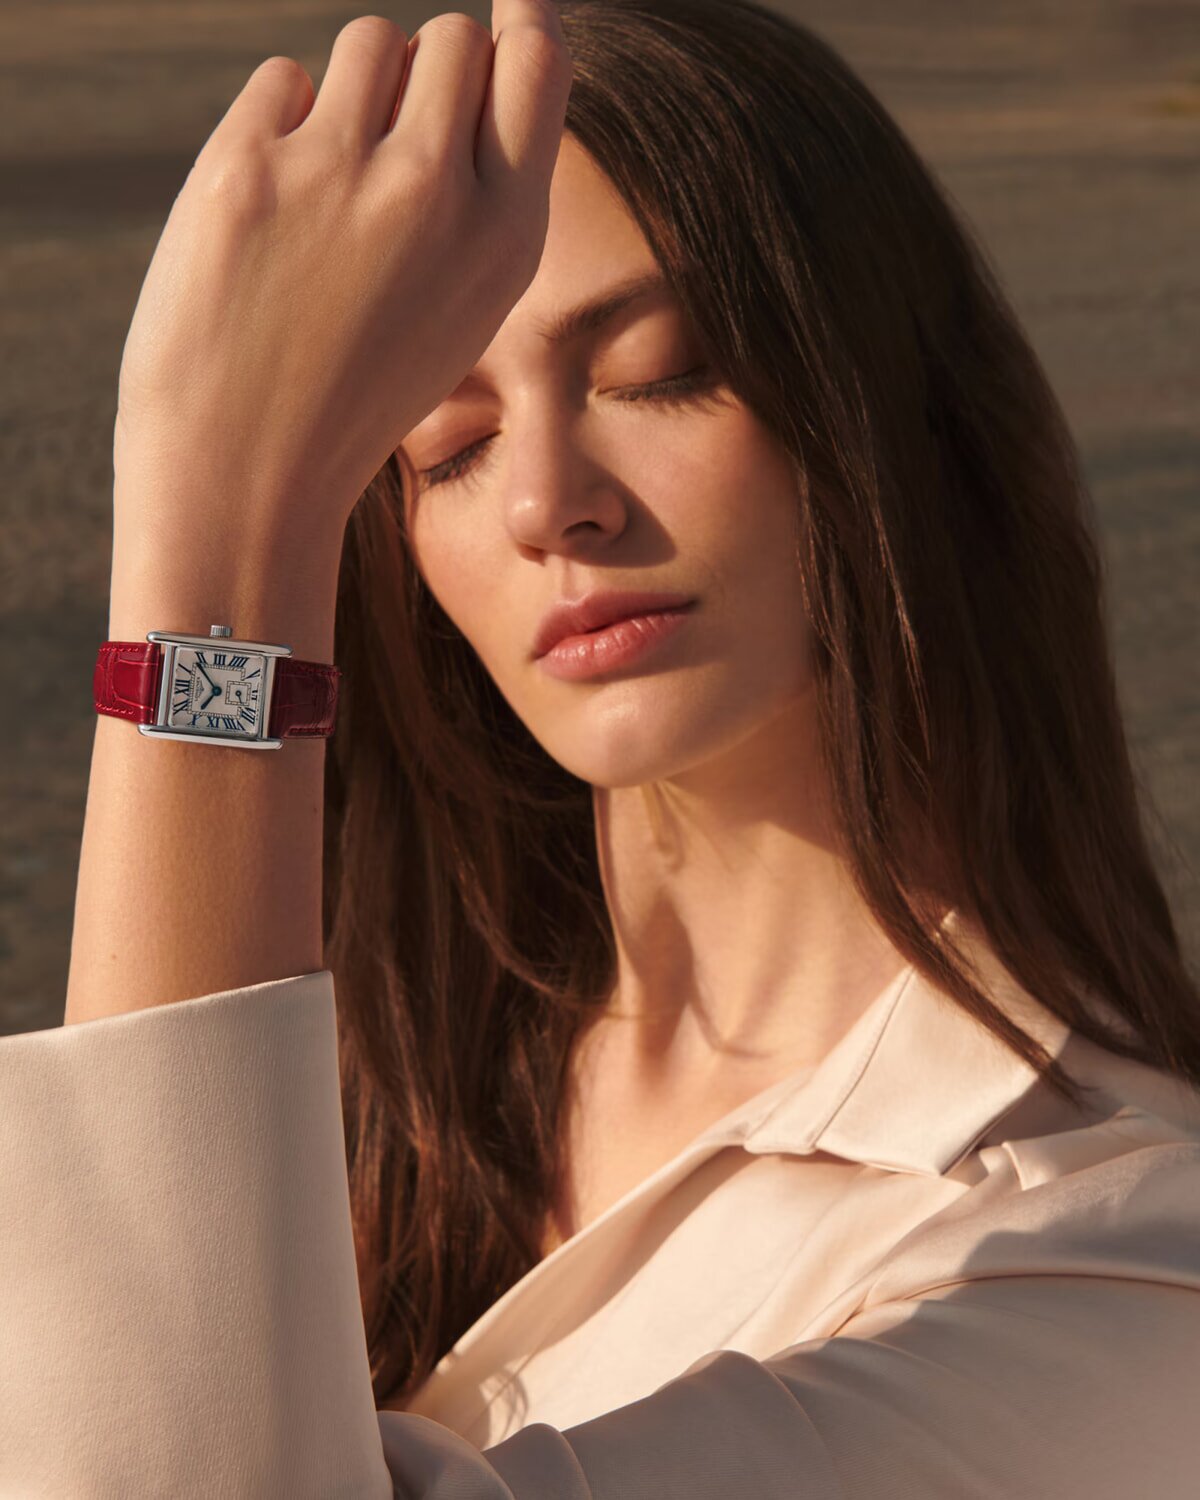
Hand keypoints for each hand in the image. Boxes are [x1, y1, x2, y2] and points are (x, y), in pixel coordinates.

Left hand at [111, 2, 571, 567]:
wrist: (248, 471)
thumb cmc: (358, 393)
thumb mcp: (461, 311)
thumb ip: (482, 198)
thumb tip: (473, 57)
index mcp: (505, 240)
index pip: (538, 63)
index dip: (520, 26)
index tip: (506, 13)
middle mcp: (434, 194)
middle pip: (453, 39)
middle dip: (429, 72)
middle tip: (395, 143)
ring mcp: (338, 174)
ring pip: (370, 44)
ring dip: (356, 90)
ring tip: (334, 181)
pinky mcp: (246, 168)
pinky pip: (285, 80)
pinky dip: (283, 125)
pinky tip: (276, 207)